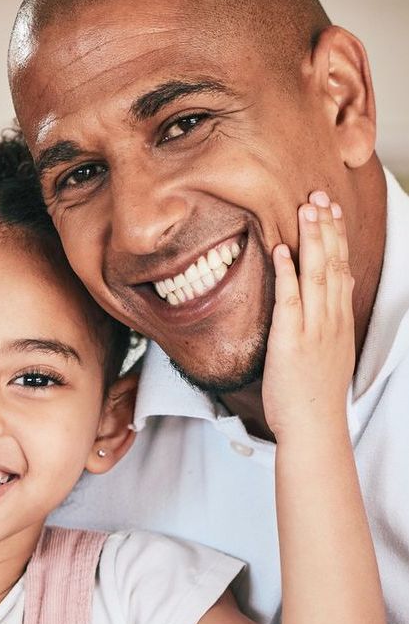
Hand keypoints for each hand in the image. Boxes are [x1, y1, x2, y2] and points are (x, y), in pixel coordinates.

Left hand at [262, 191, 353, 438]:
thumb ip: (327, 324)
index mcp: (339, 322)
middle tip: (320, 195)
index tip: (332, 210)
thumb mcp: (328, 354)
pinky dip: (286, 274)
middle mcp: (330, 320)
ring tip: (305, 209)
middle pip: (333, 264)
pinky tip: (281, 251)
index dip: (337, 238)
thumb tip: (326, 299)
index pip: (342, 269)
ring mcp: (313, 329)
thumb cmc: (313, 397)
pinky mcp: (291, 341)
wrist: (314, 427)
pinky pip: (290, 301)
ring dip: (311, 240)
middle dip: (326, 228)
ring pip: (317, 275)